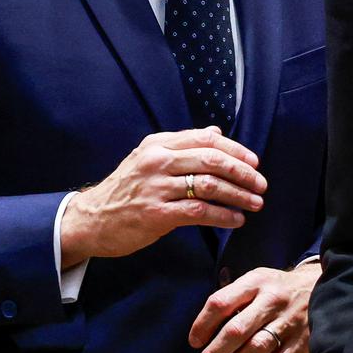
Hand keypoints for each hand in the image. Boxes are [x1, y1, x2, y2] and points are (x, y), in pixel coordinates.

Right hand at [60, 127, 264, 265]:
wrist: (92, 219)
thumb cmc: (125, 189)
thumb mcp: (148, 158)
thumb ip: (182, 145)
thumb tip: (216, 132)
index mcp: (158, 144)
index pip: (206, 140)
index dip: (235, 150)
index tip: (254, 162)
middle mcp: (158, 161)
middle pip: (212, 160)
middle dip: (243, 172)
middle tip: (261, 184)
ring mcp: (157, 187)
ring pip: (210, 185)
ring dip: (238, 195)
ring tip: (255, 203)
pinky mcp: (157, 214)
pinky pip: (199, 211)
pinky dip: (223, 216)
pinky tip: (236, 220)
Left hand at [188, 258, 320, 352]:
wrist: (321, 286)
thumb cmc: (277, 288)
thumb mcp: (255, 281)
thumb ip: (232, 300)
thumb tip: (206, 335)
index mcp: (256, 281)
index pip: (220, 302)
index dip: (202, 325)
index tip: (195, 342)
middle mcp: (272, 300)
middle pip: (236, 330)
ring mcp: (290, 321)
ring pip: (256, 348)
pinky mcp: (304, 340)